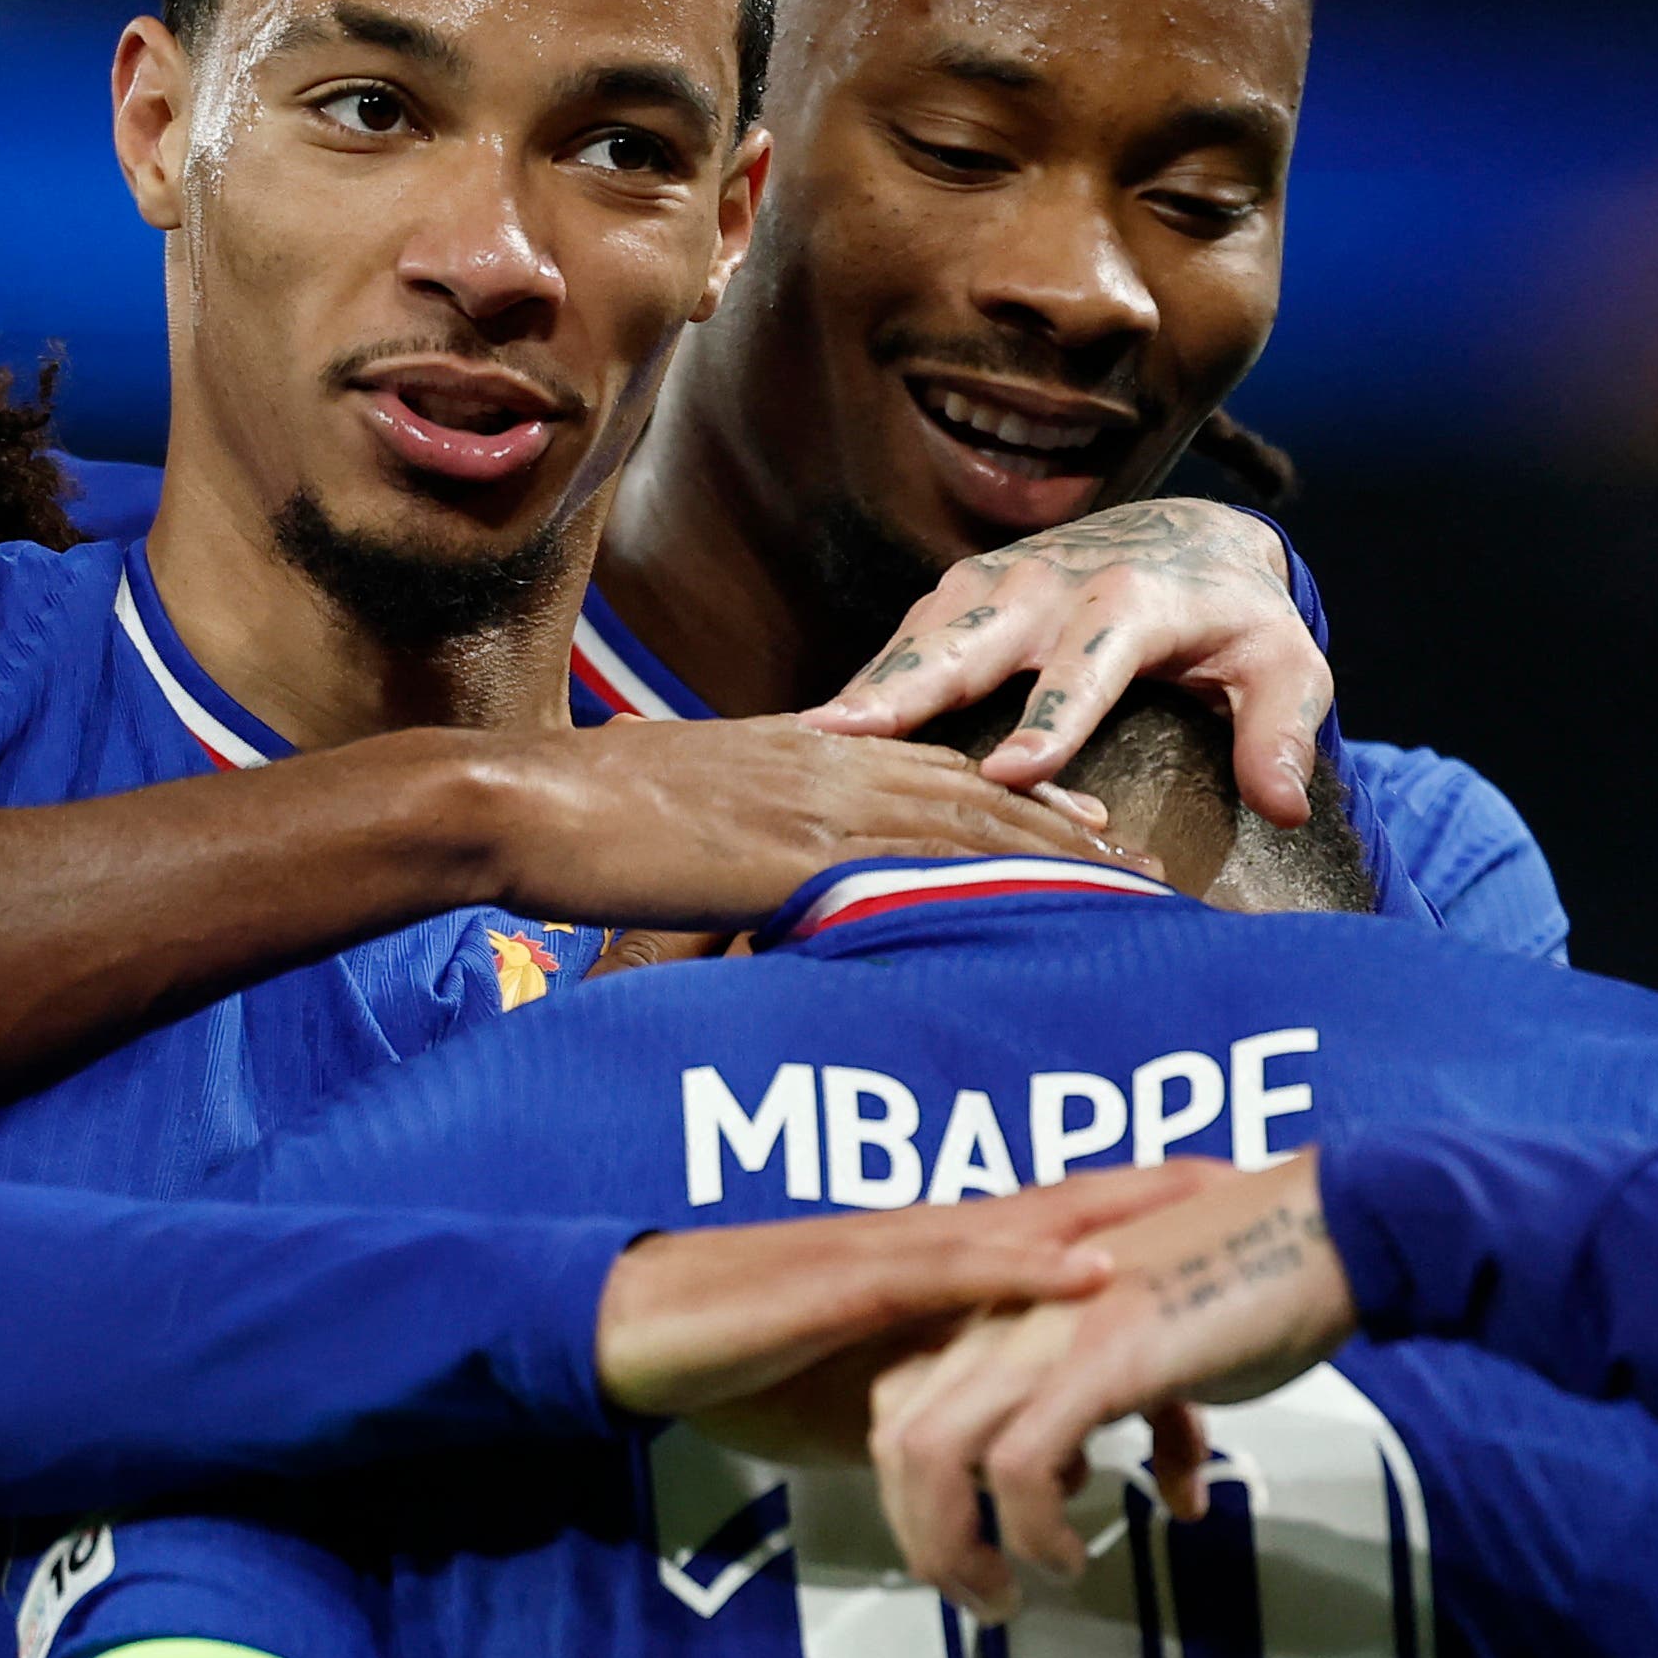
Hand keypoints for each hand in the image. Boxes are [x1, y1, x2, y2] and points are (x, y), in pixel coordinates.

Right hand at [463, 715, 1134, 927]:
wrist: (520, 799)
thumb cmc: (572, 812)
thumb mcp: (674, 803)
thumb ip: (731, 820)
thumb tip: (747, 853)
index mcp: (796, 748)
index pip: (929, 766)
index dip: (1011, 791)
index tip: (1075, 815)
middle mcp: (823, 762)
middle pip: (971, 789)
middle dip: (1060, 825)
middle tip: (1137, 861)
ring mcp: (814, 802)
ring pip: (966, 822)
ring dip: (1052, 855)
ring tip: (1123, 887)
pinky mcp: (796, 853)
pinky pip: (914, 866)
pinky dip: (986, 883)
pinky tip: (1038, 910)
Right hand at [598, 1167, 1230, 1442]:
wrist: (643, 1334)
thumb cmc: (757, 1360)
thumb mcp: (888, 1400)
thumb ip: (976, 1413)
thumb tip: (1066, 1457)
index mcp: (940, 1264)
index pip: (1059, 1224)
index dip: (1142, 1207)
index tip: (1228, 1189)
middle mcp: (930, 1243)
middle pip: (1065, 1203)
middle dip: (1158, 1186)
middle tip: (1257, 1166)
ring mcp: (892, 1255)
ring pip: (1024, 1224)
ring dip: (1117, 1213)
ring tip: (1201, 1197)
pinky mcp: (849, 1283)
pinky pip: (951, 1271)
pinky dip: (1026, 1270)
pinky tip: (1089, 1271)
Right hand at [801, 499, 1334, 827]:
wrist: (1192, 541)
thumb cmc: (1240, 624)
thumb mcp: (1287, 667)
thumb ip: (1283, 729)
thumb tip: (1281, 802)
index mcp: (1132, 599)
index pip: (1090, 658)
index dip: (1054, 714)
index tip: (1014, 773)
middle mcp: (1050, 581)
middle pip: (972, 638)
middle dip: (909, 689)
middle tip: (845, 741)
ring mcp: (991, 584)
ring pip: (920, 640)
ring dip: (866, 689)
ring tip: (807, 745)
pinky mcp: (957, 598)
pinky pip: (901, 645)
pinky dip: (863, 689)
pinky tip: (816, 741)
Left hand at [863, 1149, 1354, 1616]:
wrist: (1330, 1227)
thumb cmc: (1261, 1281)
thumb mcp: (1172, 1350)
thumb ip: (1147, 1408)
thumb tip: (1167, 1483)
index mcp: (1021, 1304)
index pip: (907, 1395)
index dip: (917, 1480)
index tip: (963, 1543)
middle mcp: (1013, 1311)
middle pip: (899, 1432)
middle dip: (922, 1532)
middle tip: (976, 1591)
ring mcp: (1048, 1329)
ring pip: (935, 1452)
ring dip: (956, 1545)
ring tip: (1008, 1594)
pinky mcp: (1099, 1356)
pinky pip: (1019, 1462)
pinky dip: (1031, 1528)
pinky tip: (1068, 1556)